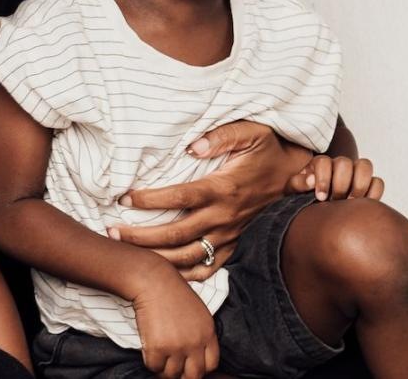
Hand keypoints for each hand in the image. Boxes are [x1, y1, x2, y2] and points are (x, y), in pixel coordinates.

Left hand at [111, 121, 307, 280]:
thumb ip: (222, 135)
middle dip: (140, 236)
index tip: (124, 197)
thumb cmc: (267, 150)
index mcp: (223, 188)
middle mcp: (224, 216)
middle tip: (111, 231)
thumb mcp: (251, 132)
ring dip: (155, 257)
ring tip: (127, 251)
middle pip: (175, 233)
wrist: (295, 175)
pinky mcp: (234, 245)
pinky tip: (163, 272)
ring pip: (187, 256)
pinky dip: (185, 275)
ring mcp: (230, 235)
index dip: (149, 199)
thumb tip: (193, 145)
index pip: (179, 197)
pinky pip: (209, 268)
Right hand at [131, 280, 217, 378]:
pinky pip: (154, 367)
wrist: (153, 281)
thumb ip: (201, 334)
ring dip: (164, 370)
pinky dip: (150, 362)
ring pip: (171, 374)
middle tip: (173, 368)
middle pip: (193, 375)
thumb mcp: (198, 313)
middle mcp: (195, 343)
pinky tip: (149, 350)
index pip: (211, 365)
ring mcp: (176, 346)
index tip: (189, 366)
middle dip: (183, 375)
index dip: (199, 368)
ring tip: (160, 359)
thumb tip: (193, 356)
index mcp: (208, 333)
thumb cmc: (172, 293)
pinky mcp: (157, 347)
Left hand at [288, 155, 383, 201]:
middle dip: (340, 184)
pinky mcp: (369, 185)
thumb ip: (297, 184)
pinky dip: (373, 193)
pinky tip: (361, 206)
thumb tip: (311, 180)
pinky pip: (378, 182)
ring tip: (350, 202)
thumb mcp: (293, 192)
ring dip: (359, 185)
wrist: (316, 214)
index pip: (324, 161)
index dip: (323, 179)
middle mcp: (338, 165)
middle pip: (345, 163)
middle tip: (335, 200)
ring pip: (365, 165)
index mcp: (319, 164)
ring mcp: (355, 173)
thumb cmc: (302, 200)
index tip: (320, 197)